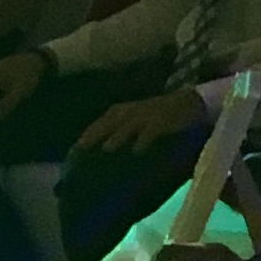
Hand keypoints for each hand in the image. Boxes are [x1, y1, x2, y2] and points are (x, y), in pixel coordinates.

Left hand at [72, 84, 209, 155]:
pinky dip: (143, 140)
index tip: (70, 156)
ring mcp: (145, 115)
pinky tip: (137, 151)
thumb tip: (100, 152)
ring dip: (116, 137)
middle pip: (105, 125)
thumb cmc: (158, 114)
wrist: (190, 103)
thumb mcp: (134, 120)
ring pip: (126, 126)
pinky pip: (151, 131)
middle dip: (92, 139)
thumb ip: (117, 132)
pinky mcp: (162, 121)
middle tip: (80, 155)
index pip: (95, 126)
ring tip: (106, 149)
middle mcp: (128, 112)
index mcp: (119, 112)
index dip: (83, 140)